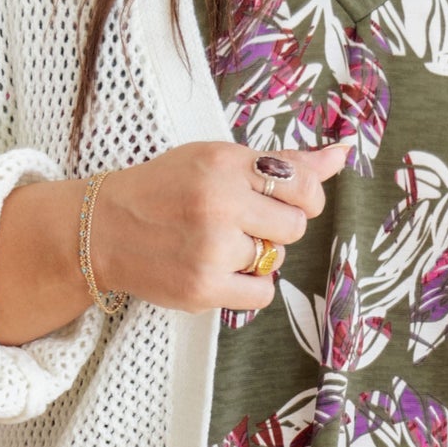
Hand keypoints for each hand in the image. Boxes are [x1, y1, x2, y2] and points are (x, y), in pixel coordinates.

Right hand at [0, 141, 347, 343]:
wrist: (103, 228)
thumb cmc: (166, 189)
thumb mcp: (217, 160)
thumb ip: (283, 161)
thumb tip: (344, 153)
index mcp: (224, 162)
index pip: (303, 183)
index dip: (303, 198)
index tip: (282, 201)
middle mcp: (218, 202)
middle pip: (294, 226)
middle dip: (276, 227)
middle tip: (240, 223)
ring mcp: (211, 248)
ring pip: (275, 259)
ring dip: (257, 256)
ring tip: (218, 244)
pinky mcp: (203, 287)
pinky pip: (262, 293)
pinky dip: (249, 286)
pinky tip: (220, 270)